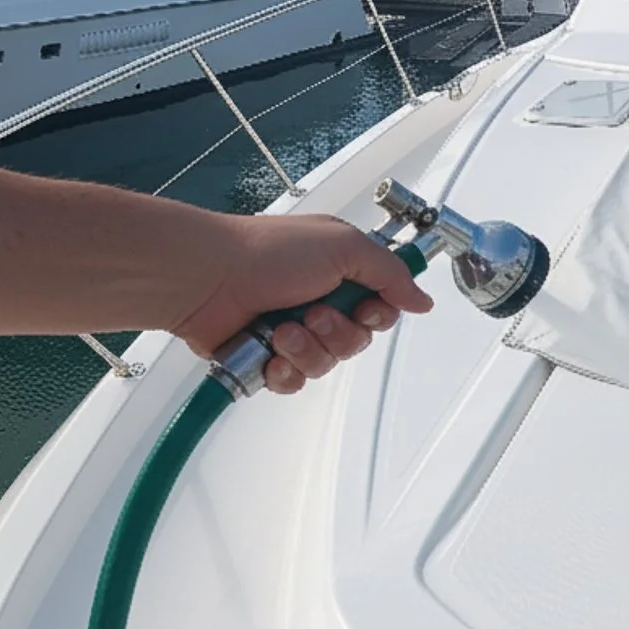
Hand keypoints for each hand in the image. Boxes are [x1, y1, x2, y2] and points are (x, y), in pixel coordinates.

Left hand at [171, 213, 433, 394]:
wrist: (206, 278)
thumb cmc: (265, 253)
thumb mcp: (344, 246)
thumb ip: (392, 273)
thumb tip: (422, 299)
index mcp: (340, 273)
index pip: (382, 309)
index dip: (378, 314)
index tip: (365, 306)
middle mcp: (319, 302)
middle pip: (358, 341)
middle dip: (337, 332)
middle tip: (311, 313)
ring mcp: (293, 332)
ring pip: (328, 364)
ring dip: (307, 349)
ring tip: (280, 330)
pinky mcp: (267, 358)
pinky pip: (295, 383)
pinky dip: (284, 370)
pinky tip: (269, 352)